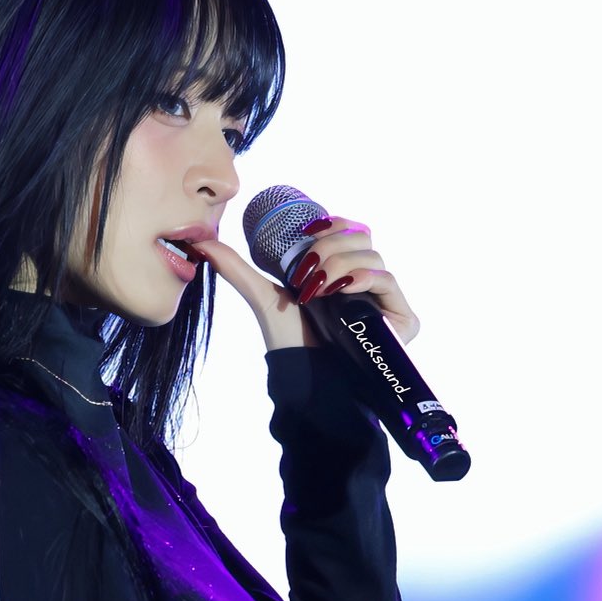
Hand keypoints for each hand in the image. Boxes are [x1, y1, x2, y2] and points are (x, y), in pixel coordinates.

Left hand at [183, 218, 419, 353]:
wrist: (305, 376)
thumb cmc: (288, 341)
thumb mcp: (263, 295)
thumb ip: (236, 267)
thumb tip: (200, 241)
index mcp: (343, 270)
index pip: (351, 230)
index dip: (334, 224)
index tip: (310, 232)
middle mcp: (368, 282)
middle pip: (362, 239)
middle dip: (332, 246)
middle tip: (308, 270)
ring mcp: (386, 301)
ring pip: (373, 257)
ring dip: (342, 264)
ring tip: (318, 288)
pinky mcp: (401, 320)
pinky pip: (389, 280)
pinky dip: (364, 278)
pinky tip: (342, 289)